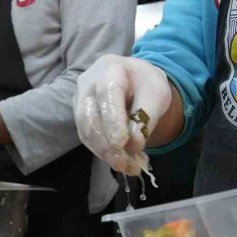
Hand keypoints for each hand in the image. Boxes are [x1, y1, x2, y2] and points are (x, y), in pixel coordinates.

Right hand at [73, 54, 172, 175]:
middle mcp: (88, 83)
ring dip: (105, 152)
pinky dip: (103, 152)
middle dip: (106, 144)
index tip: (121, 144)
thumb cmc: (145, 83)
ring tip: (126, 167)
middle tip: (123, 164)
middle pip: (90, 115)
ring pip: (85, 130)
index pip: (107, 94)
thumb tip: (134, 144)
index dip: (112, 120)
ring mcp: (80, 100)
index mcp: (110, 68)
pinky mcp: (79, 116)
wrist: (134, 80)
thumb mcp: (156, 94)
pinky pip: (87, 137)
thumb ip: (146, 116)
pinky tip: (120, 161)